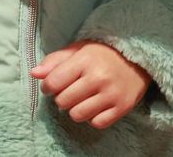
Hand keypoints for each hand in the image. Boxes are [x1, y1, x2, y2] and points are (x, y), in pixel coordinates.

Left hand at [32, 39, 150, 128]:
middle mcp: (98, 77)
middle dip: (62, 98)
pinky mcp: (122, 108)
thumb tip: (34, 73)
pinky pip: (96, 123)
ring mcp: (111, 94)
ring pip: (78, 115)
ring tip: (82, 99)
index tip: (52, 85)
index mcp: (85, 60)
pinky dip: (93, 117)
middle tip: (70, 90)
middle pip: (63, 101)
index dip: (48, 87)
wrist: (138, 58)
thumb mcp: (78, 50)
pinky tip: (95, 106)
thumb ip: (55, 61)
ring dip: (76, 109)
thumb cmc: (102, 54)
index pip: (53, 83)